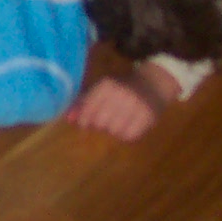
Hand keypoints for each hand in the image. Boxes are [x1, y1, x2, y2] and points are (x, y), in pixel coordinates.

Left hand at [64, 61, 180, 141]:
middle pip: (100, 122)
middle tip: (106, 119)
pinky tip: (128, 125)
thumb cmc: (120, 88)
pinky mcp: (148, 117)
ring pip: (114, 131)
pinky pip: (129, 136)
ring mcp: (136, 105)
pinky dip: (126, 134)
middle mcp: (121, 94)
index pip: (88, 109)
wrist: (152, 85)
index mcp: (106, 85)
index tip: (85, 122)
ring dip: (113, 129)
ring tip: (118, 120)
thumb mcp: (100, 89)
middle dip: (99, 124)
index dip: (84, 119)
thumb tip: (68, 119)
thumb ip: (83, 102)